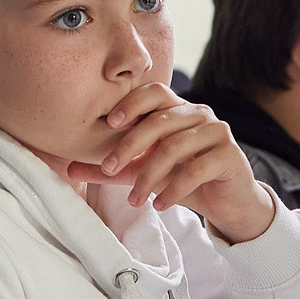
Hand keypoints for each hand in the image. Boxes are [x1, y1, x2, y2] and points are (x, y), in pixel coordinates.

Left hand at [65, 82, 274, 243]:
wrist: (227, 201)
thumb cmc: (184, 179)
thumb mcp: (143, 172)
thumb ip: (113, 168)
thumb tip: (69, 168)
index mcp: (178, 109)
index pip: (154, 92)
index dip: (131, 103)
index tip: (109, 124)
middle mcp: (199, 114)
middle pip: (160, 120)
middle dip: (130, 145)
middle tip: (109, 169)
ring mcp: (217, 132)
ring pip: (175, 146)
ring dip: (149, 176)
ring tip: (135, 199)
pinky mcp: (230, 155)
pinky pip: (196, 168)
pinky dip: (173, 189)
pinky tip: (160, 205)